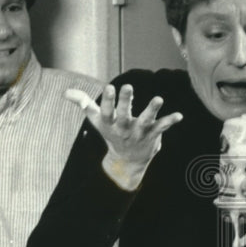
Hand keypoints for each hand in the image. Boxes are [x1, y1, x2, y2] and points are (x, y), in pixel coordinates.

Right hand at [66, 85, 182, 189]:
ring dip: (152, 110)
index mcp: (110, 123)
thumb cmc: (112, 132)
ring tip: (158, 98)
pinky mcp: (153, 135)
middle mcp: (124, 128)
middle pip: (124, 114)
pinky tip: (179, 116)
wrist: (127, 160)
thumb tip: (66, 92)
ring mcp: (139, 132)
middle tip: (128, 86)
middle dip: (125, 101)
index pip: (107, 111)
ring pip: (146, 120)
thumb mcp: (97, 119)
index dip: (107, 100)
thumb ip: (84, 103)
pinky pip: (162, 127)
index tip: (109, 86)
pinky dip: (170, 121)